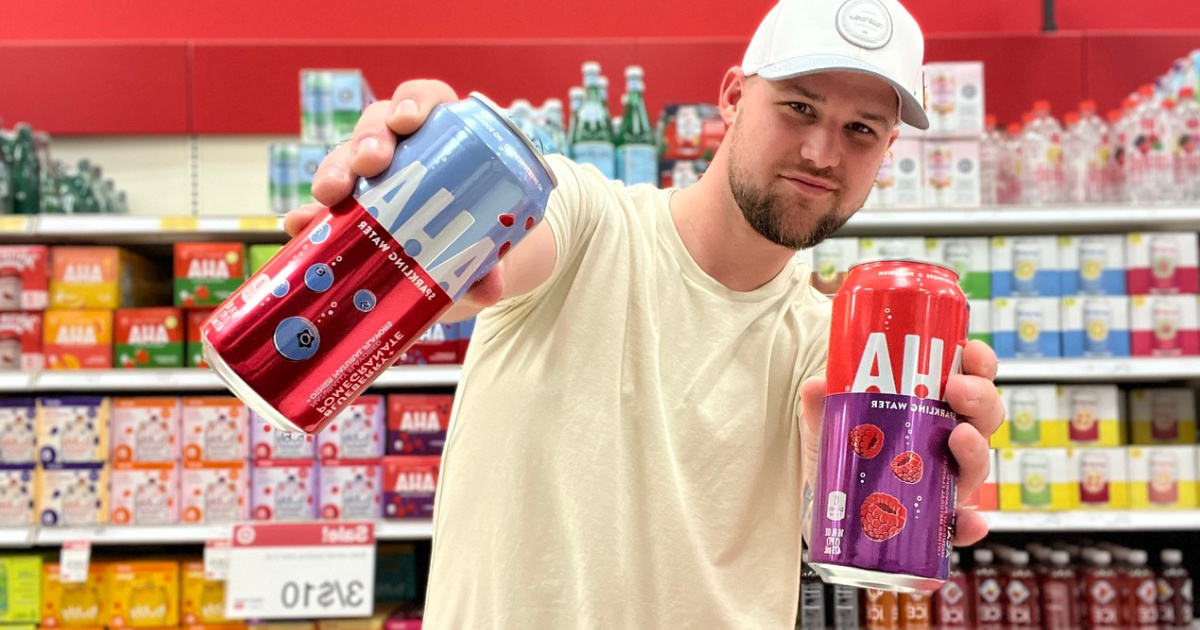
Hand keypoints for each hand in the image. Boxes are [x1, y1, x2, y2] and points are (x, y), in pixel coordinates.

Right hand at [280, 79, 504, 311]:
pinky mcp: (346, 213)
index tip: (409, 122)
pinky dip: (309, 216)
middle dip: (369, 140)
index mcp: (444, 138)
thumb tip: (488, 287)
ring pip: (345, 158)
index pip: (427, 100)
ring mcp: (370, 179)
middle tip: (368, 166)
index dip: (414, 102)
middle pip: (378, 125)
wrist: (462, 272)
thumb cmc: (482, 239)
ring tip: (330, 197)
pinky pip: (321, 208)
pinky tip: (300, 225)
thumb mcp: (489, 250)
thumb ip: (492, 264)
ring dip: (334, 170)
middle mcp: (403, 150)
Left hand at [800, 339, 1002, 546]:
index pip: (969, 379)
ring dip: (977, 450)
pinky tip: (969, 521)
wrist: (827, 507)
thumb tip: (816, 385)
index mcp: (932, 409)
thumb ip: (822, 405)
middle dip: (980, 398)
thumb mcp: (830, 425)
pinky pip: (960, 525)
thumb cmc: (843, 455)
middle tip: (958, 390)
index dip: (979, 363)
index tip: (970, 350)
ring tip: (960, 438)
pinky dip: (970, 525)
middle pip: (983, 417)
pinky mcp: (936, 520)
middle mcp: (947, 442)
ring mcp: (946, 480)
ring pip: (977, 464)